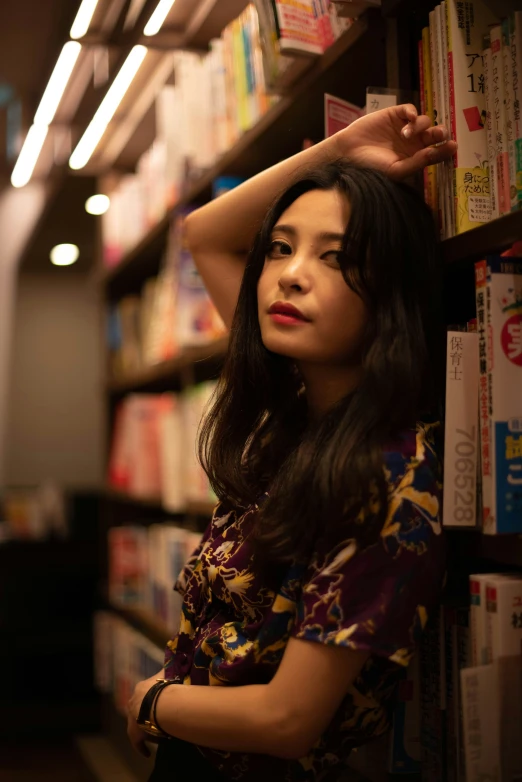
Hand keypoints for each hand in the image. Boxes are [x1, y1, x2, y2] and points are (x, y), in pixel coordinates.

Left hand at [127, 675, 160, 757]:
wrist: (154, 703)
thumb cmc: (162, 688)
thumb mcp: (166, 674)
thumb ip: (168, 670)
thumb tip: (174, 663)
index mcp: (140, 689)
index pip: (144, 693)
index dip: (153, 697)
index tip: (159, 702)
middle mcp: (132, 703)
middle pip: (139, 709)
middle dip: (146, 713)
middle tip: (158, 717)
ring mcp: (131, 719)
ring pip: (138, 724)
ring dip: (146, 727)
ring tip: (157, 732)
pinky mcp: (133, 734)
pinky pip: (138, 743)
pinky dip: (143, 748)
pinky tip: (148, 753)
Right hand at [333, 104, 456, 179]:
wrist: (348, 154)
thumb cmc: (371, 167)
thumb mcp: (396, 170)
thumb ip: (418, 162)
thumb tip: (439, 151)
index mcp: (415, 158)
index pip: (437, 151)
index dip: (446, 148)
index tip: (453, 146)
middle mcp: (413, 143)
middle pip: (435, 134)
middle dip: (439, 133)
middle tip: (437, 134)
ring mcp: (405, 127)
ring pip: (425, 121)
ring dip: (420, 126)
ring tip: (405, 134)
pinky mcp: (395, 115)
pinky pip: (410, 110)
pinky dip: (412, 113)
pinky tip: (408, 121)